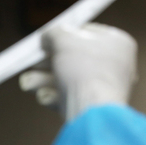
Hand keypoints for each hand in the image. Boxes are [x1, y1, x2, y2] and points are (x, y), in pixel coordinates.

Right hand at [19, 23, 137, 120]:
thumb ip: (54, 33)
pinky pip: (70, 97)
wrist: (92, 111)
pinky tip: (44, 96)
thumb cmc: (84, 70)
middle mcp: (114, 65)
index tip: (45, 40)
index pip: (87, 33)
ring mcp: (103, 88)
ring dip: (44, 79)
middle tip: (32, 62)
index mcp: (117, 43)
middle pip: (74, 58)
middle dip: (47, 62)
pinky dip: (54, 96)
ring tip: (28, 83)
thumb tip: (47, 36)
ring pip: (68, 79)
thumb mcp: (64, 40)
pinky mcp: (91, 107)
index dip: (63, 35)